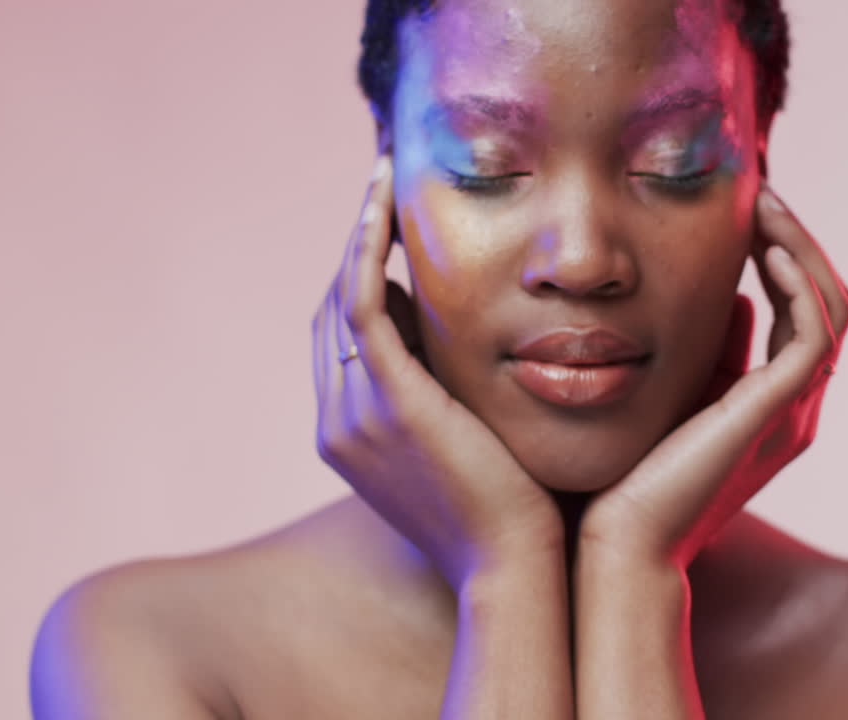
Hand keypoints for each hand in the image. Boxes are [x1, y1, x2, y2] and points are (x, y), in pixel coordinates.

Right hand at [312, 155, 560, 589]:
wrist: (514, 566)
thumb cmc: (512, 512)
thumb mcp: (470, 443)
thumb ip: (452, 397)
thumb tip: (470, 349)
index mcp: (355, 434)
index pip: (348, 338)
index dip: (364, 279)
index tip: (395, 232)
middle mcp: (339, 420)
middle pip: (334, 311)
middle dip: (356, 247)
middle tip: (384, 190)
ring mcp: (355, 411)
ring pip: (343, 297)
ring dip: (359, 234)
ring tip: (384, 181)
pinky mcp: (387, 399)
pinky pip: (364, 303)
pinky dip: (368, 251)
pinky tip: (386, 207)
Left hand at [580, 182, 847, 567]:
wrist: (620, 541)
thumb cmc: (632, 473)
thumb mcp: (675, 393)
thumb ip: (712, 351)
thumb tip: (735, 299)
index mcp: (773, 403)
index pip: (804, 310)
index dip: (785, 254)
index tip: (747, 209)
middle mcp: (795, 406)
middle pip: (828, 301)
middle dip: (799, 240)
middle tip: (761, 193)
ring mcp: (792, 412)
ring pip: (831, 309)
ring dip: (801, 248)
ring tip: (763, 205)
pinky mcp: (776, 415)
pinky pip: (813, 336)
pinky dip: (798, 287)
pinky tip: (763, 253)